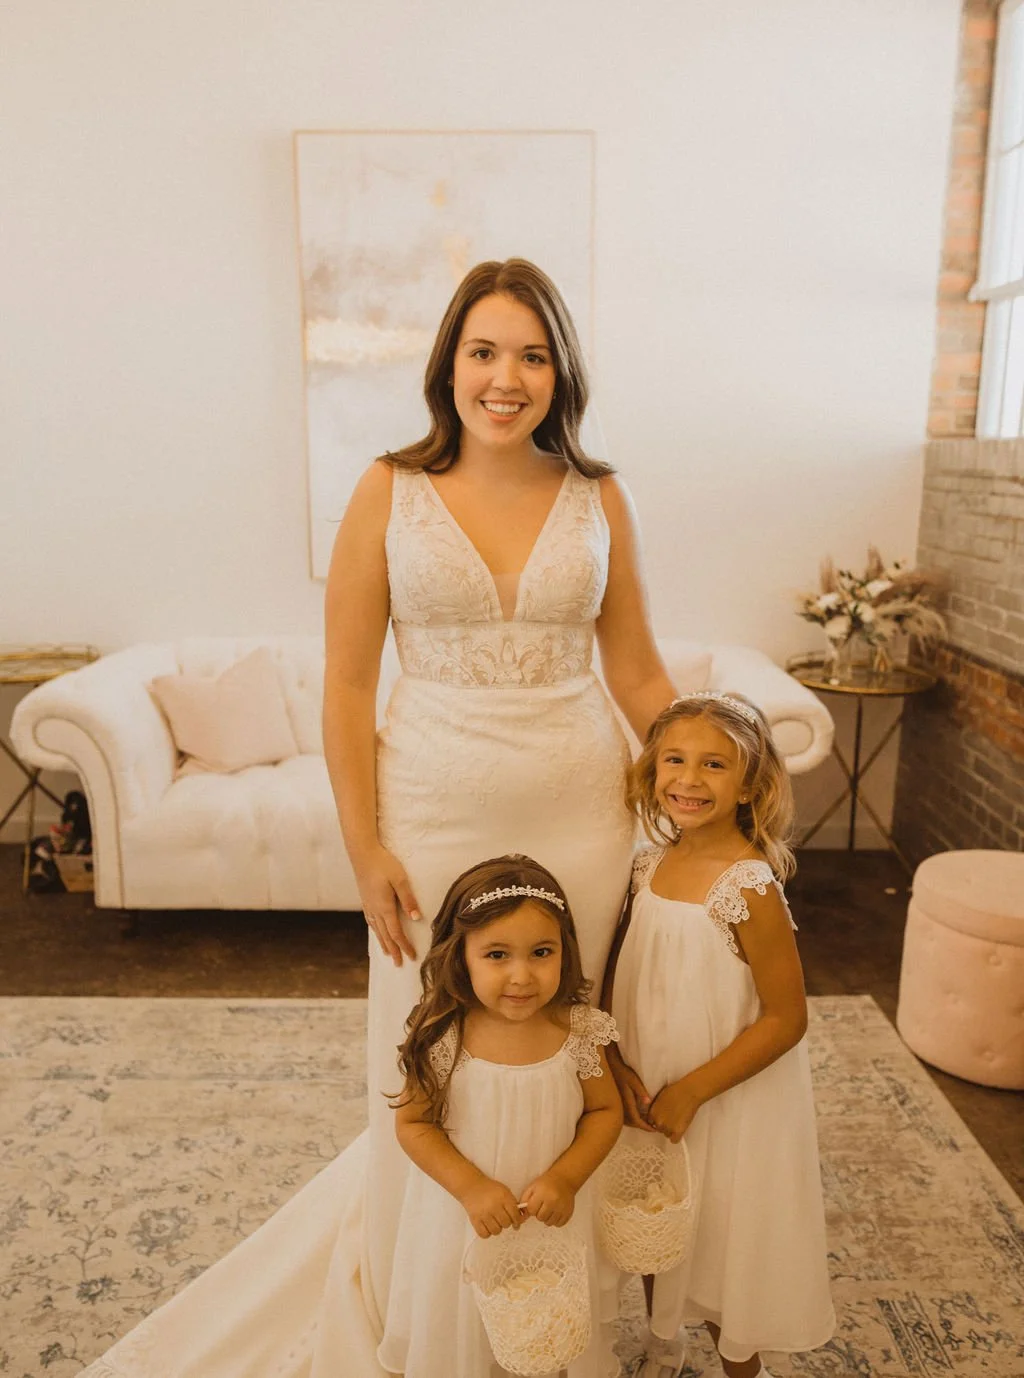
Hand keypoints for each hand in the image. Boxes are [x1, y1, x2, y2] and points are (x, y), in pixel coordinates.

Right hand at [355, 845, 421, 965]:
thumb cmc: (384, 864)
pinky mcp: (365, 900)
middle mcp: (375, 910)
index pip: (396, 933)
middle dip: (393, 950)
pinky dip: (376, 931)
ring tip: (388, 953)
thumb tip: (416, 918)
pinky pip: (371, 922)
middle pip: (385, 936)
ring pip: (377, 930)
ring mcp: (368, 905)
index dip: (404, 946)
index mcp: (384, 907)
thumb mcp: (400, 879)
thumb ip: (408, 899)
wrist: (362, 853)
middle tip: (399, 964)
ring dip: (383, 943)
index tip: (411, 956)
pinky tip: (377, 931)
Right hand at [459, 1176, 522, 1237]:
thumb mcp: (504, 1191)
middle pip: (506, 1224)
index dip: (517, 1220)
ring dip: (497, 1228)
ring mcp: (484, 1214)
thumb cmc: (489, 1188)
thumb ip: (512, 1203)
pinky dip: (487, 1232)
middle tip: (503, 1218)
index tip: (516, 1222)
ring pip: (497, 1231)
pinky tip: (487, 1225)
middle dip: (506, 1222)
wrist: (471, 1186)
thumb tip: (520, 1218)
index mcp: (503, 1197)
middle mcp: (494, 1206)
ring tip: (494, 1221)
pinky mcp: (475, 1220)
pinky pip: (485, 1234)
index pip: (515, 1214)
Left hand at [519, 1170, 575, 1226]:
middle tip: (542, 1206)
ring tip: (549, 1208)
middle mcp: (553, 1201)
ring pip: (549, 1223)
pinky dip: (555, 1220)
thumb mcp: (533, 1186)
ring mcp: (562, 1208)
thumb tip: (522, 1214)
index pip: (532, 1210)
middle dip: (539, 1213)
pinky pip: (558, 1224)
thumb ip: (525, 1199)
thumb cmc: (547, 1183)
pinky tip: (555, 1212)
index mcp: (542, 1193)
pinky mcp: (568, 1213)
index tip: (535, 1204)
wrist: (564, 1179)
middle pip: (540, 1218)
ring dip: (547, 1218)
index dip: (531, 1208)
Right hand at [607, 1045, 654, 1130]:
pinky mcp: (617, 1102)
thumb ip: (641, 1092)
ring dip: (637, 1122)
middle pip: (632, 1123)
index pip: (637, 1121)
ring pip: (628, 1120)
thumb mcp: (634, 1080)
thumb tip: (649, 1103)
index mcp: (627, 1103)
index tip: (655, 1129)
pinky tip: (638, 1112)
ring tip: (647, 1121)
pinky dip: (632, 1117)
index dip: (646, 1127)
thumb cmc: (623, 1072)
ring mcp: (618, 1105)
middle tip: (654, 1126)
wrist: (610, 1067)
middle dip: (643, 1126)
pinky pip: (625, 1115)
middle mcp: (622, 1107)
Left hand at [647, 1077, 702, 1143]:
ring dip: (671, 1130)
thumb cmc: (676, 1091)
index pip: (651, 1122)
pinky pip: (674, 1140)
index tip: (663, 1117)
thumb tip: (656, 1113)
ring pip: (667, 1134)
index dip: (657, 1119)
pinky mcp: (678, 1132)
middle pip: (658, 1129)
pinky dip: (677, 1137)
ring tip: (677, 1121)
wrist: (689, 1092)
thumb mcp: (659, 1097)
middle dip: (664, 1124)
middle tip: (672, 1117)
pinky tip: (679, 1129)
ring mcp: (668, 1128)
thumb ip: (655, 1108)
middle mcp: (658, 1122)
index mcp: (652, 1113)